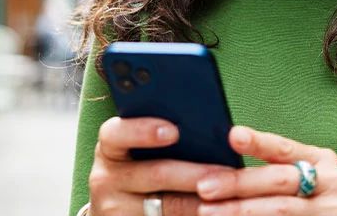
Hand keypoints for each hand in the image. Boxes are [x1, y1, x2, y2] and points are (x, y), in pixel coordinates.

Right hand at [88, 116, 229, 214]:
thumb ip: (162, 136)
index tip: (174, 131)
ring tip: (230, 195)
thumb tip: (205, 128)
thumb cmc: (139, 166)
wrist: (120, 208)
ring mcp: (115, 207)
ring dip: (202, 200)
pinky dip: (195, 215)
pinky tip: (215, 211)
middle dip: (194, 172)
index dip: (144, 131)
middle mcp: (106, 177)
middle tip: (226, 171)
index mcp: (110, 147)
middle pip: (155, 173)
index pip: (116, 133)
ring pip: (169, 205)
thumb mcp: (138, 150)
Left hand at [194, 126, 336, 215]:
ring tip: (208, 211)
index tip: (233, 135)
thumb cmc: (319, 203)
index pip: (285, 148)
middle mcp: (334, 183)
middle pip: (279, 180)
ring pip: (280, 210)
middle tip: (204, 186)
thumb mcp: (309, 179)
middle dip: (238, 183)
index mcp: (323, 160)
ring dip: (240, 211)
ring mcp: (334, 212)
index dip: (258, 142)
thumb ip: (277, 169)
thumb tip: (221, 164)